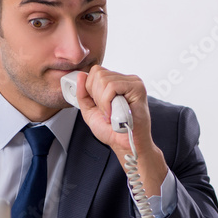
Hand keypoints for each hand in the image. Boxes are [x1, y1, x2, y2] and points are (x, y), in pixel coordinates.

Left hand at [72, 66, 168, 196]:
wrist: (125, 145)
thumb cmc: (112, 131)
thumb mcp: (90, 110)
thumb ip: (83, 93)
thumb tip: (80, 76)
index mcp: (115, 82)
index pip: (95, 71)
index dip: (91, 89)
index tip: (99, 106)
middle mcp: (125, 79)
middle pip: (98, 73)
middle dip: (96, 96)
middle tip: (106, 112)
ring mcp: (133, 82)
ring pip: (104, 80)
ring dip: (102, 103)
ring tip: (111, 114)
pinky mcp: (137, 88)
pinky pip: (112, 87)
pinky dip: (107, 103)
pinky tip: (113, 114)